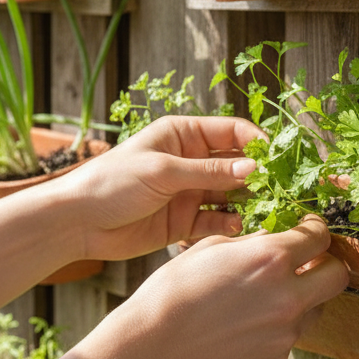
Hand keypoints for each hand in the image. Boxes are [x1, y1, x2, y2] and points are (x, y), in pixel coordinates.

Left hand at [52, 116, 263, 261]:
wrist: (79, 222)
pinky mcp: (185, 222)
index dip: (256, 142)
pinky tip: (237, 227)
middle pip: (236, 164)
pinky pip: (216, 221)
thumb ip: (210, 171)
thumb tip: (254, 167)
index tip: (278, 158)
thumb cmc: (113, 183)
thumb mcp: (163, 171)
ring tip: (265, 210)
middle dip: (259, 175)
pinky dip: (229, 224)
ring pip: (231, 194)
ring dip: (248, 201)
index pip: (231, 131)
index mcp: (183, 135)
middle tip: (280, 188)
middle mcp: (190, 161)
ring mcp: (189, 192)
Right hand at [93, 216, 348, 358]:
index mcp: (271, 258)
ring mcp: (285, 333)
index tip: (307, 233)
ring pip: (315, 310)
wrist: (152, 347)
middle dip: (326, 266)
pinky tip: (243, 326)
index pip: (319, 237)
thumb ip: (253, 242)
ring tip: (264, 299)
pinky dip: (276, 329)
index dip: (315, 231)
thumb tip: (275, 239)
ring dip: (301, 299)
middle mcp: (288, 296)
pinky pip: (288, 338)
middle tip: (306, 265)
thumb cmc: (173, 291)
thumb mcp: (211, 248)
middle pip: (338, 276)